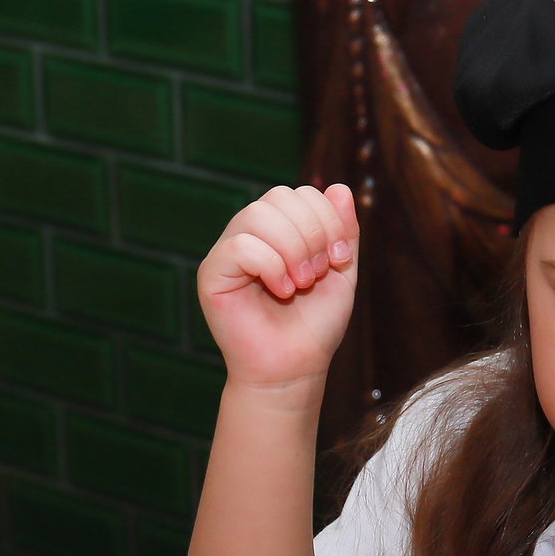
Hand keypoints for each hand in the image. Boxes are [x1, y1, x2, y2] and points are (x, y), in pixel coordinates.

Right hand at [199, 185, 358, 391]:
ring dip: (292, 248)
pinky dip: (270, 266)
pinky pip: (240, 246)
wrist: (294, 368)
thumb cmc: (314, 324)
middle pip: (279, 196)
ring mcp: (228, 251)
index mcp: (280, 230)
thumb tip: (339, 187)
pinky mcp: (211, 273)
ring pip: (257, 215)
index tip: (340, 260)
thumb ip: (342, 231)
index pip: (300, 193)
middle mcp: (251, 234)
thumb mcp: (341, 272)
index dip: (327, 218)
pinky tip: (281, 291)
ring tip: (301, 283)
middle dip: (312, 232)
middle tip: (318, 272)